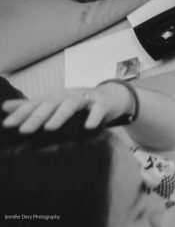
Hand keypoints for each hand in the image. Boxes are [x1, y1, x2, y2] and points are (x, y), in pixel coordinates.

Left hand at [2, 84, 132, 132]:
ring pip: (72, 104)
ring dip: (60, 115)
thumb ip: (31, 106)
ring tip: (50, 128)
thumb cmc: (79, 103)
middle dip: (36, 116)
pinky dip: (93, 117)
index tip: (7, 125)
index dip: (21, 113)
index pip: (36, 104)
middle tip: (23, 130)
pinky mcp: (104, 103)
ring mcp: (87, 98)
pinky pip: (99, 109)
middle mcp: (69, 95)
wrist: (112, 96)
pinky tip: (88, 127)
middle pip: (51, 104)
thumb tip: (5, 107)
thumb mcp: (55, 103)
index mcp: (56, 97)